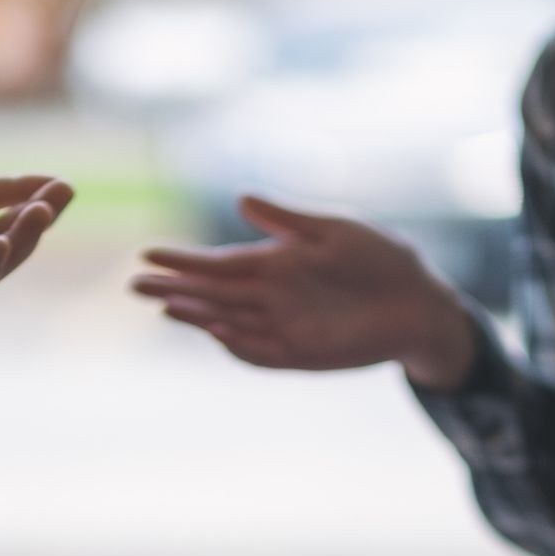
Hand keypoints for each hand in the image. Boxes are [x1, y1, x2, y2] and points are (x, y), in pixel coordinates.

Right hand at [132, 195, 475, 389]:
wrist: (420, 303)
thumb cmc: (381, 260)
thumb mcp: (335, 231)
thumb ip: (288, 221)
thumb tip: (241, 200)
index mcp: (275, 263)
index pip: (219, 263)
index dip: (184, 260)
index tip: (147, 254)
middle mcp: (272, 298)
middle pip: (213, 295)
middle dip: (175, 289)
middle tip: (134, 285)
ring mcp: (285, 328)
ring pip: (229, 324)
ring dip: (198, 317)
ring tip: (165, 307)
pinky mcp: (303, 355)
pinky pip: (261, 353)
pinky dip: (237, 345)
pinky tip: (214, 332)